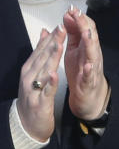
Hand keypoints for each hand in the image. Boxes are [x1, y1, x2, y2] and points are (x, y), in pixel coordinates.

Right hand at [17, 27, 65, 141]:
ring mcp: (33, 89)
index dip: (50, 38)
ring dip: (50, 58)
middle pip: (42, 57)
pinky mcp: (40, 102)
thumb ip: (40, 53)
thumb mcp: (35, 73)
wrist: (26, 124)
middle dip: (52, 43)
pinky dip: (50, 82)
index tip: (60, 25)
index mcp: (29, 69)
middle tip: (62, 28)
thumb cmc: (33, 97)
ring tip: (59, 45)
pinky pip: (45, 91)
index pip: (41, 50)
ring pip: (43, 71)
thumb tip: (44, 32)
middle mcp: (29, 77)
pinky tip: (55, 74)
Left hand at [63, 7, 109, 120]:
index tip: (72, 8)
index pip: (86, 28)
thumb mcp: (74, 49)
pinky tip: (87, 66)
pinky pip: (90, 76)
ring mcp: (92, 68)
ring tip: (86, 34)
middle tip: (78, 15)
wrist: (89, 96)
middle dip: (85, 26)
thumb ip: (72, 33)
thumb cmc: (80, 72)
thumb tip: (68, 16)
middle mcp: (92, 55)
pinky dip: (89, 71)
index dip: (80, 18)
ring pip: (93, 54)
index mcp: (87, 47)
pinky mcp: (89, 82)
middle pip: (91, 38)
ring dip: (90, 43)